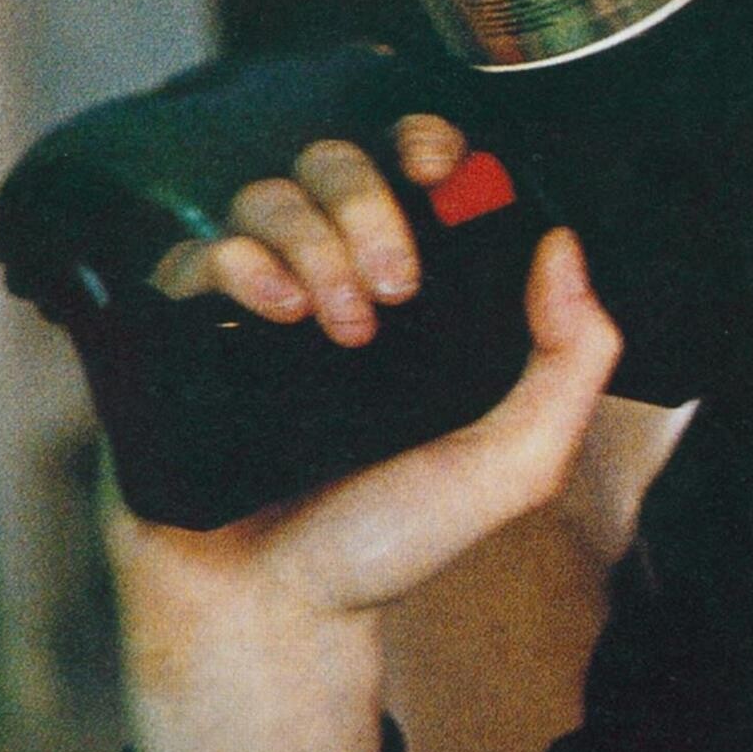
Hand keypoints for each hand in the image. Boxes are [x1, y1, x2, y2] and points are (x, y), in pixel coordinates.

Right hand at [114, 207, 621, 751]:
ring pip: (268, 195)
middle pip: (336, 165)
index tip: (439, 165)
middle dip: (371, 206)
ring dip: (315, 243)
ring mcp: (253, 301)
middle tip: (396, 289)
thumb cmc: (387, 542)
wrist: (275, 608)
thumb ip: (571, 363)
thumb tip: (566, 248)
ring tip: (340, 327)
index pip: (410, 171)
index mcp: (414, 299)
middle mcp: (332, 284)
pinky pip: (199, 248)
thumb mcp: (515, 464)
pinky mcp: (181, 327)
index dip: (424, 143)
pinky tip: (277, 314)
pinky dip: (243, 263)